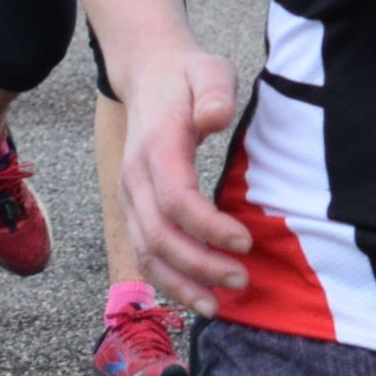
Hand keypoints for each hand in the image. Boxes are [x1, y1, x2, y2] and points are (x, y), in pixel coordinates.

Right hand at [118, 46, 250, 312]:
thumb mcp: (208, 69)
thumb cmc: (187, 77)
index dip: (208, 228)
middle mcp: (134, 178)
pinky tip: (197, 296)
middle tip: (241, 281)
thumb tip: (214, 118)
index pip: (177, 200)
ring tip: (218, 305)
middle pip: (159, 236)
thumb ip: (214, 91)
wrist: (148, 76)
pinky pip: (144, 252)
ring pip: (145, 252)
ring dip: (180, 283)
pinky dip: (167, 279)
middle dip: (199, 266)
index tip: (245, 243)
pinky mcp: (134, 207)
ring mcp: (129, 196)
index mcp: (155, 148)